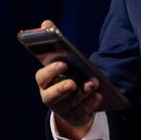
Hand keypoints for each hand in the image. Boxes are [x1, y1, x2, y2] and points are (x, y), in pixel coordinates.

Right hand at [34, 18, 102, 138]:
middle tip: (73, 82)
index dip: (51, 71)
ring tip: (94, 83)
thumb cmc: (66, 76)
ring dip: (83, 93)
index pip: (42, 78)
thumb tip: (46, 23)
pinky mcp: (76, 116)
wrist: (73, 103)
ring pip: (71, 103)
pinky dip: (90, 104)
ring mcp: (63, 109)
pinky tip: (98, 95)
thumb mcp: (61, 61)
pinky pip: (83, 112)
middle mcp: (51, 97)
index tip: (63, 63)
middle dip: (62, 88)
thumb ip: (54, 43)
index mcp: (45, 82)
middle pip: (52, 95)